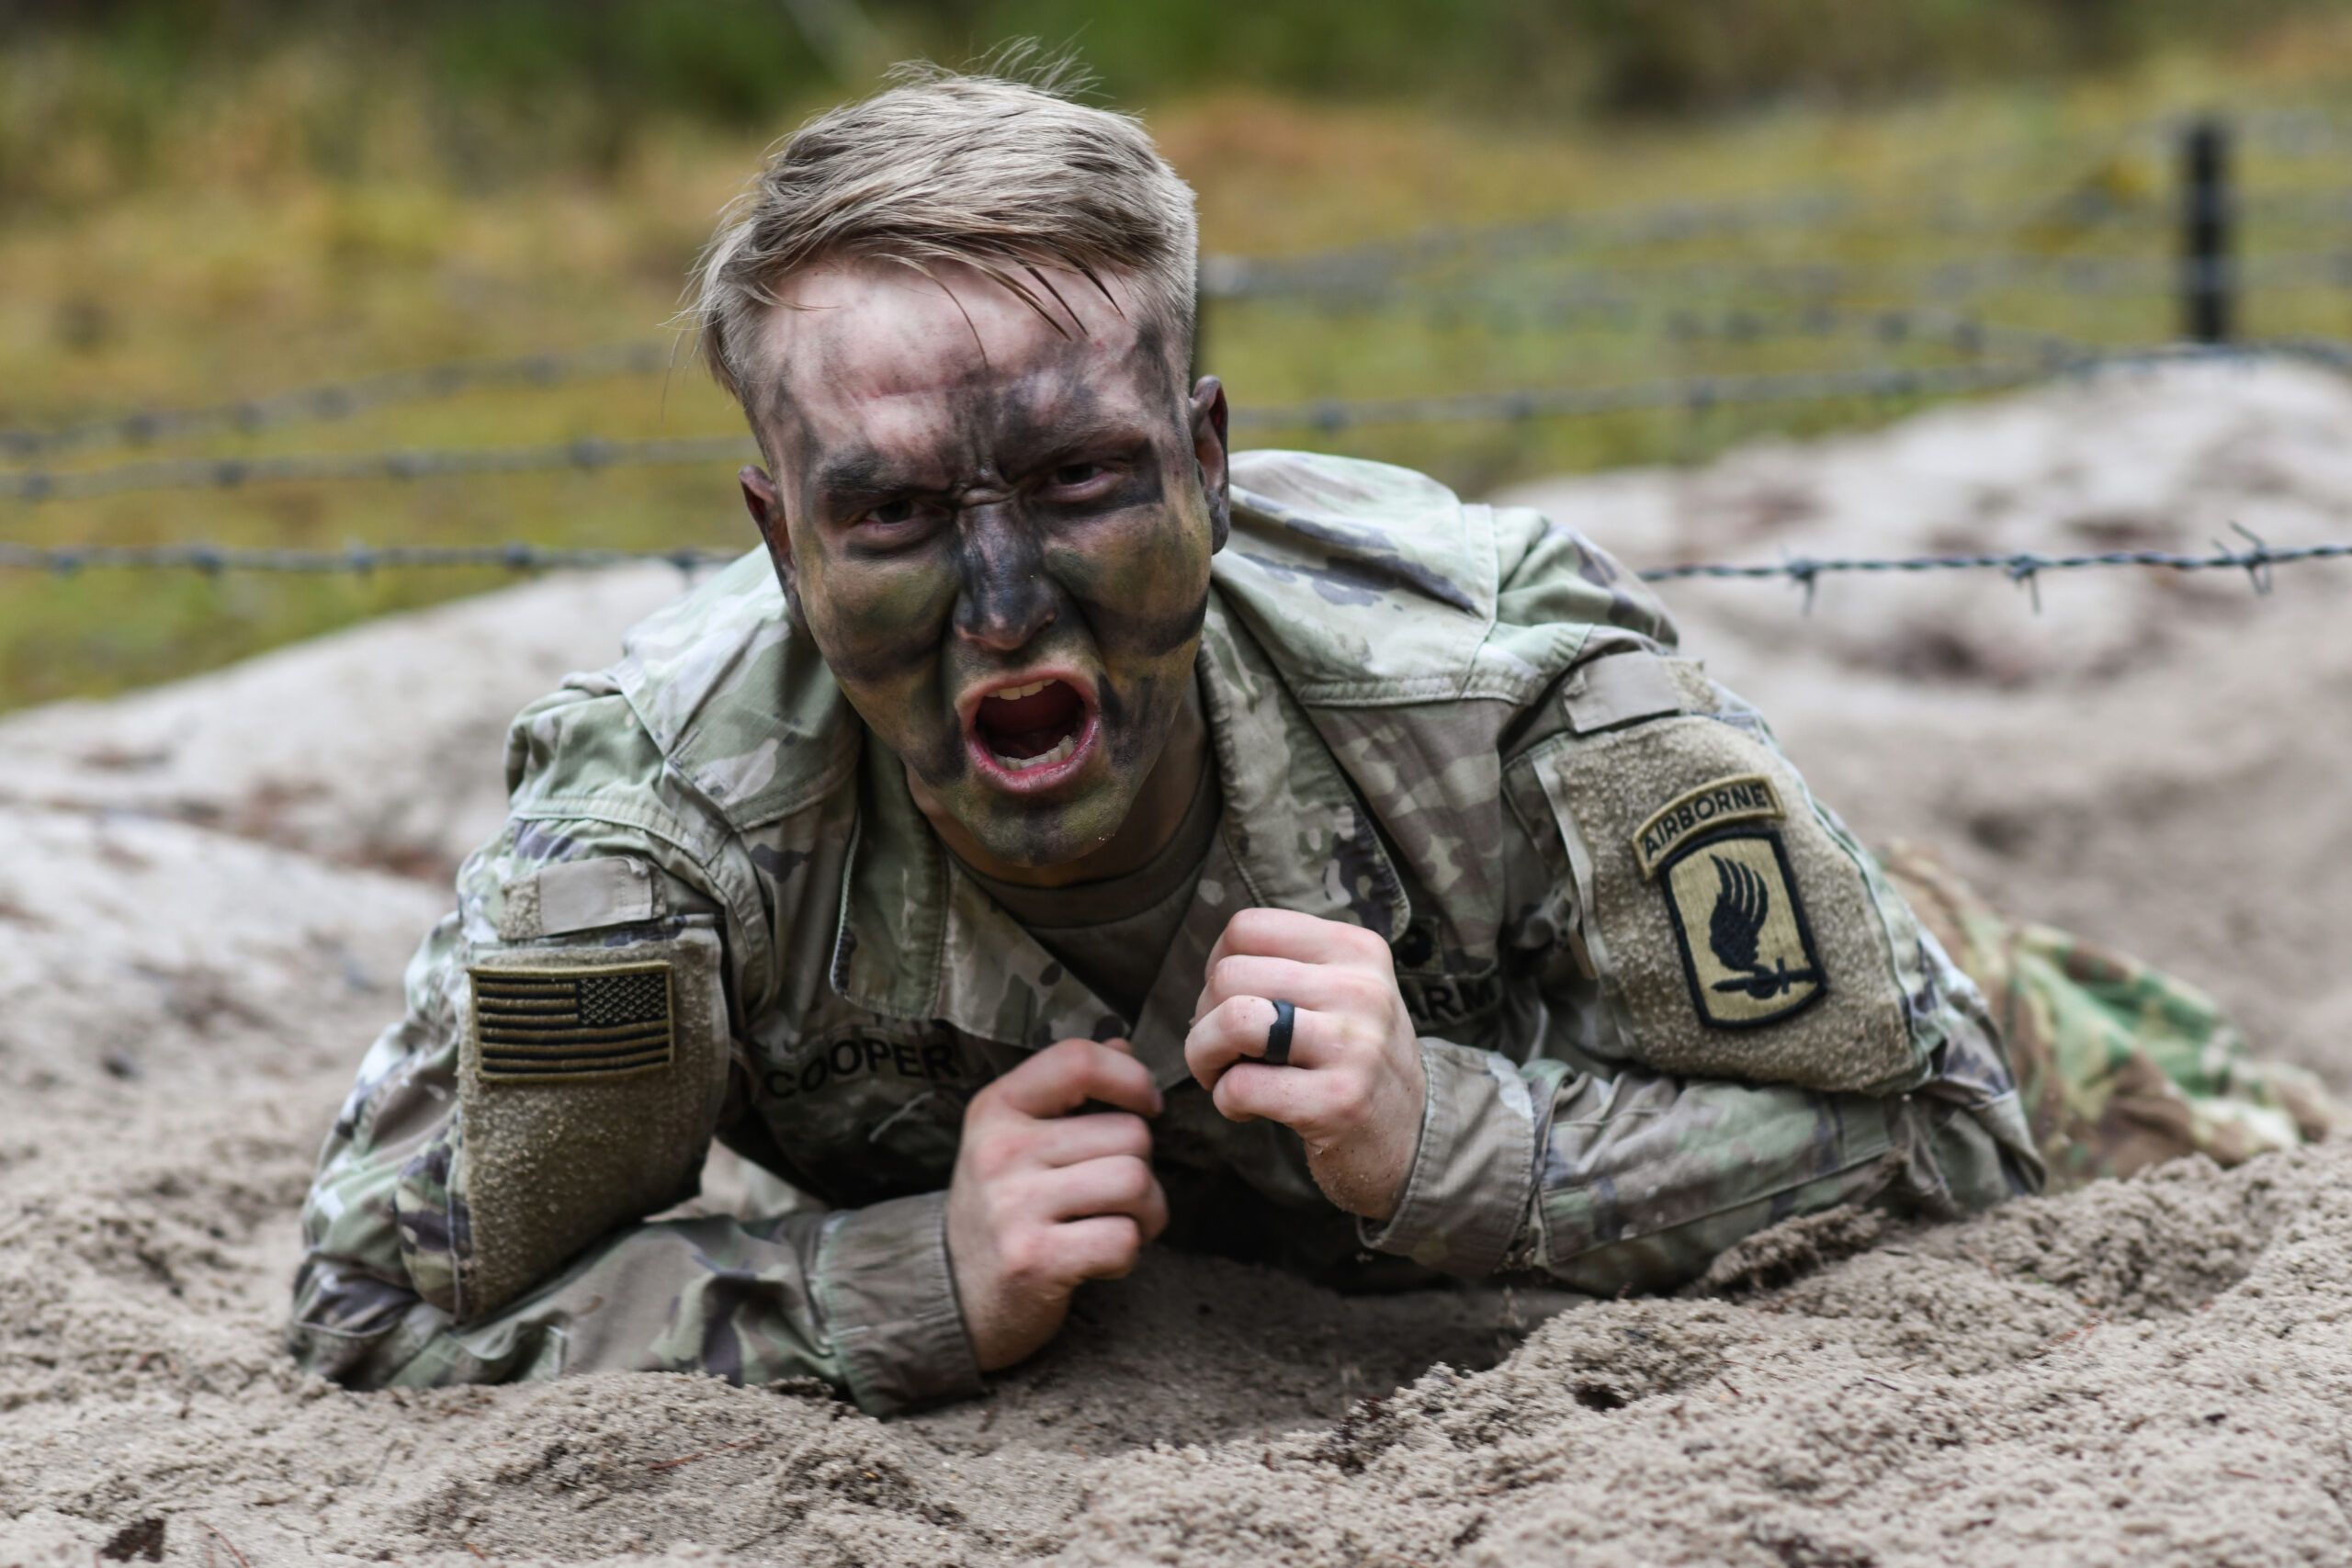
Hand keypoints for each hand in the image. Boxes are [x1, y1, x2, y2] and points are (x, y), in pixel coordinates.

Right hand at [945, 1037, 1168, 1372]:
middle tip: (1116, 1194)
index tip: (1144, 1108)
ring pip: (1135, 1183)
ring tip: (1117, 1223)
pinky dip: (1128, 1253)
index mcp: (997, 1108)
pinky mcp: (1033, 1259)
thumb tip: (1122, 1046)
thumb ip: (1070, 1089)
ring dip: (1146, 1212)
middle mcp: (1000, 1151)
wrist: (955, 1293)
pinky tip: (1099, 1258)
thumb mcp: (1019, 1137)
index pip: (1078, 1060)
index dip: (1131, 1079)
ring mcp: (1013, 1206)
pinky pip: (1123, 1239)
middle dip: (1143, 1167)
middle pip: (1130, 1134)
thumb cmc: (1005, 1206)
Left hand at [1184, 908, 1427, 1222]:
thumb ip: (1285, 964)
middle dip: (1203, 1018)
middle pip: (1229, 975)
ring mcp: (1355, 1046)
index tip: (1229, 1001)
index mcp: (1357, 949)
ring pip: (1233, 1021)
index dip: (1216, 965)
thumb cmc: (1352, 1054)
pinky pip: (1241, 1087)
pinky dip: (1225, 1100)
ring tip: (1222, 1074)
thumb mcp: (1341, 989)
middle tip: (1222, 1050)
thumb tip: (1210, 969)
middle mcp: (1362, 989)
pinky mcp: (1339, 1101)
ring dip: (1203, 1055)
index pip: (1247, 928)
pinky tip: (1248, 1108)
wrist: (1410, 1133)